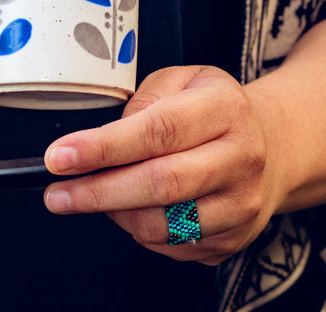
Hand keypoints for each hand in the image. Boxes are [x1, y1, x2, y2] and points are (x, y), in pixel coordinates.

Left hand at [43, 66, 283, 264]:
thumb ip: (142, 100)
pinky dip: (139, 230)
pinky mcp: (234, 237)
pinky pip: (173, 246)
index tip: (61, 156)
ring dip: (115, 213)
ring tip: (96, 194)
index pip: (156, 131)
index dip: (103, 147)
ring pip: (163, 224)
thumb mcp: (181, 80)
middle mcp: (240, 158)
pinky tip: (132, 207)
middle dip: (96, 192)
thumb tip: (103, 139)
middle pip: (159, 184)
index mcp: (223, 109)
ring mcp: (241, 203)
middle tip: (57, 193)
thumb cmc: (213, 108)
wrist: (268, 144)